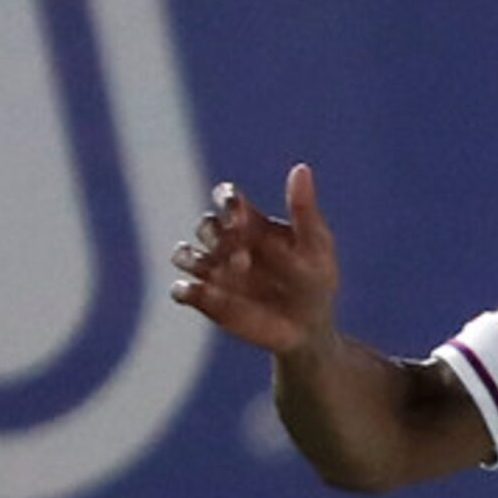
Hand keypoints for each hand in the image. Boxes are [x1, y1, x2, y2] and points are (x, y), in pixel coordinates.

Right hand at [168, 163, 340, 356]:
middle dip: (218, 238)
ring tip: (225, 276)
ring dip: (195, 259)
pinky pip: (180, 289)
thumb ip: (304, 209)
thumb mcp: (316, 246)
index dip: (226, 201)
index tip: (240, 215)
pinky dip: (185, 289)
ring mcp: (213, 271)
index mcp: (250, 223)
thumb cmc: (315, 281)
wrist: (308, 329)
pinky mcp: (205, 300)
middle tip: (244, 261)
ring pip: (183, 254)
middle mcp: (226, 243)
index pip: (225, 198)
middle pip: (204, 226)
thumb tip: (300, 168)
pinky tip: (205, 294)